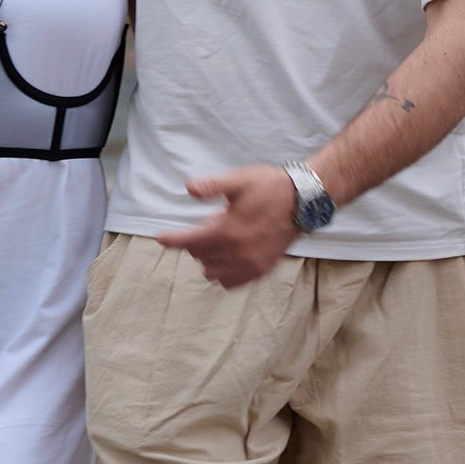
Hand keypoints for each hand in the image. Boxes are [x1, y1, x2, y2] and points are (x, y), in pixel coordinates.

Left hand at [157, 164, 297, 290]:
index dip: (171, 240)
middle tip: (203, 227)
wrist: (303, 202)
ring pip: (212, 272)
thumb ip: (212, 186)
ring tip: (215, 243)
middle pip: (199, 256)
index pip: (189, 242)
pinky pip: (231, 283)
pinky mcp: (260, 270)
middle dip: (194, 243)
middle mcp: (236, 253)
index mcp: (227, 231)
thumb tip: (189, 187)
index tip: (160, 237)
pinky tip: (226, 260)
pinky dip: (223, 274)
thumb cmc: (269, 188)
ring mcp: (249, 265)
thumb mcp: (239, 180)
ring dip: (207, 259)